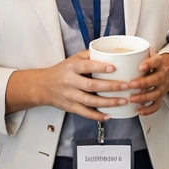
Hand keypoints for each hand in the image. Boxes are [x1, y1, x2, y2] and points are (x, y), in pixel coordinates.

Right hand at [4, 50, 126, 120]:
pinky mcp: (70, 107)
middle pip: (91, 86)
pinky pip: (85, 113)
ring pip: (91, 101)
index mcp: (71, 67)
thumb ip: (89, 55)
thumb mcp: (72, 59)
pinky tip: (109, 115)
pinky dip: (97, 116)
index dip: (100, 67)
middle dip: (110, 86)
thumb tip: (108, 52)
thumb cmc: (61, 71)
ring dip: (108, 102)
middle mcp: (70, 82)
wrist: (43, 86)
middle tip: (125, 85)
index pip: (87, 66)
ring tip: (123, 100)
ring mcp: (70, 96)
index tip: (114, 68)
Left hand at [124, 50, 168, 116]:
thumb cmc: (149, 64)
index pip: (157, 61)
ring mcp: (162, 87)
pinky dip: (148, 109)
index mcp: (158, 62)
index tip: (140, 67)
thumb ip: (132, 55)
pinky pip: (157, 105)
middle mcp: (162, 75)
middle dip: (144, 83)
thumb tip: (112, 53)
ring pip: (156, 94)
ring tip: (132, 99)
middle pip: (157, 79)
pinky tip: (139, 110)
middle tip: (131, 84)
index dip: (149, 64)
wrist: (164, 72)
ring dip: (144, 97)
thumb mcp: (144, 55)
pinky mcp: (160, 97)